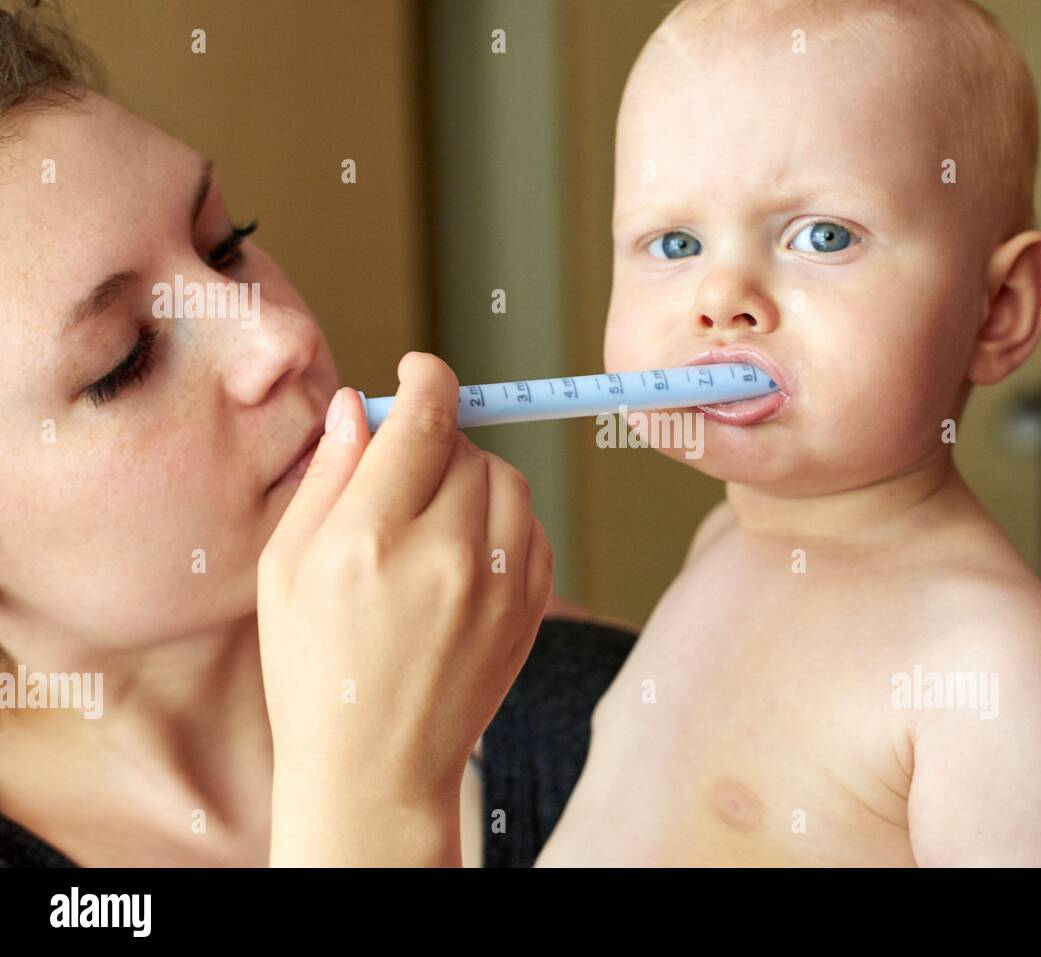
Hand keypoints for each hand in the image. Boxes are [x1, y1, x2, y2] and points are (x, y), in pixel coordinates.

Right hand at [257, 352, 551, 863]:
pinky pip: (534, 527)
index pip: (425, 420)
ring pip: (509, 482)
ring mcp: (499, 585)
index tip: (422, 371)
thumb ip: (327, 478)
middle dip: (438, 442)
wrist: (374, 768)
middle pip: (468, 446)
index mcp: (371, 539)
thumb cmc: (313, 669)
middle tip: (407, 469)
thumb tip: (361, 405)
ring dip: (475, 479)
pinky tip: (464, 554)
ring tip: (434, 518)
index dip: (428, 379)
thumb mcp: (285, 570)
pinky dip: (504, 522)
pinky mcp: (531, 609)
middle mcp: (445, 555)